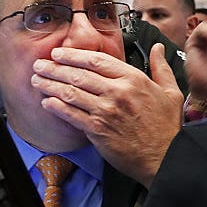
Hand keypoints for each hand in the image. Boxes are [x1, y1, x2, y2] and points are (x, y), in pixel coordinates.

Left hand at [31, 44, 183, 187]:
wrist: (165, 158)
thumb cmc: (167, 128)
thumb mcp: (170, 91)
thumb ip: (161, 67)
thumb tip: (158, 48)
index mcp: (133, 79)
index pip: (96, 60)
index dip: (73, 55)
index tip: (59, 53)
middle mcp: (117, 92)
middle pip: (78, 74)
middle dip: (55, 68)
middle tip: (40, 64)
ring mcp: (106, 111)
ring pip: (71, 92)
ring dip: (50, 85)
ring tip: (36, 80)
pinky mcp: (98, 130)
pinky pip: (71, 115)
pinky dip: (56, 107)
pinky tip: (46, 102)